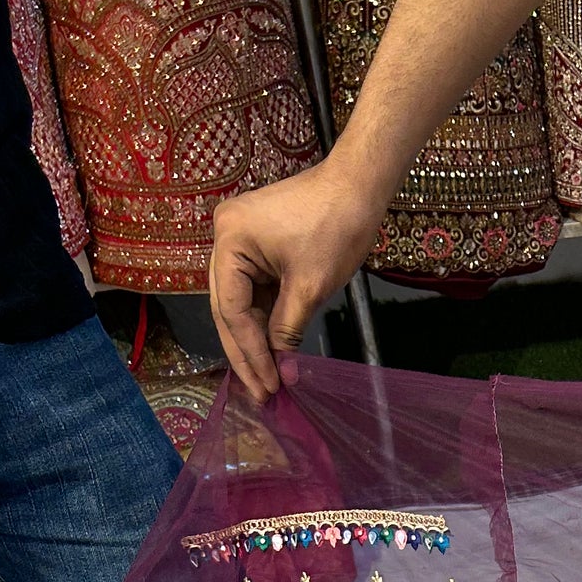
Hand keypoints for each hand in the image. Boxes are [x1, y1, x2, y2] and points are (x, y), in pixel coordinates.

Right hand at [210, 162, 386, 401]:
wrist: (357, 187)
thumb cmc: (335, 227)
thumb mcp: (309, 287)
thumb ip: (288, 330)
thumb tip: (283, 370)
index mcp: (230, 240)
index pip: (233, 310)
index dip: (250, 353)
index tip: (268, 386)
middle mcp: (225, 238)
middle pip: (229, 309)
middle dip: (246, 353)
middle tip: (261, 394)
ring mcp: (239, 241)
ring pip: (241, 304)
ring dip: (255, 341)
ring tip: (267, 381)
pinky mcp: (256, 247)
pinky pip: (255, 292)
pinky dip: (265, 321)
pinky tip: (272, 352)